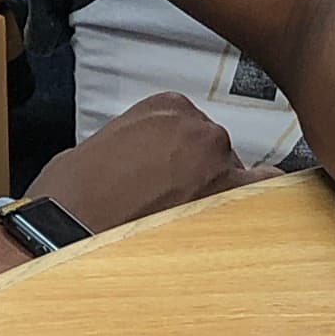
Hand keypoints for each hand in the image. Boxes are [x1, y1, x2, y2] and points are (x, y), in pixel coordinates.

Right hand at [30, 92, 247, 233]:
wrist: (67, 229)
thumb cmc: (70, 196)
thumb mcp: (93, 148)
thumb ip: (128, 145)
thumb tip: (132, 164)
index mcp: (164, 106)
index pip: (190, 126)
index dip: (180, 156)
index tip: (170, 172)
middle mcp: (196, 127)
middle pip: (215, 150)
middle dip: (200, 176)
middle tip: (174, 202)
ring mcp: (217, 160)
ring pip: (237, 173)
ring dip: (220, 194)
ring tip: (192, 222)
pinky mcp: (231, 195)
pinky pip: (267, 192)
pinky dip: (262, 203)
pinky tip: (246, 219)